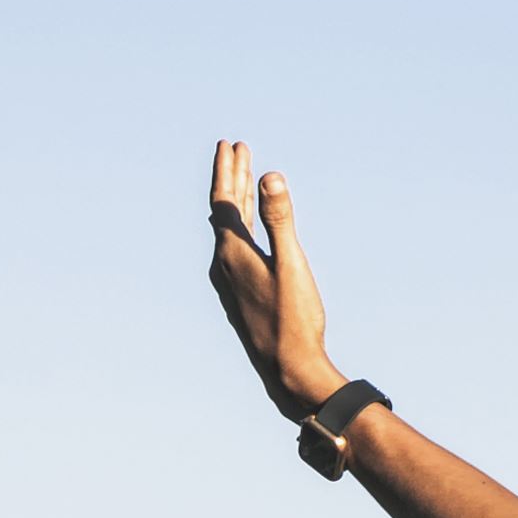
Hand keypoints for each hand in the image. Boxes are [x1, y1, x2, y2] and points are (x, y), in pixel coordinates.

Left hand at [205, 141, 350, 424]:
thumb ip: (279, 219)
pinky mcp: (241, 296)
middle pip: (224, 212)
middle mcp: (224, 266)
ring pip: (230, 231)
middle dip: (232, 179)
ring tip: (245, 181)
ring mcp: (231, 282)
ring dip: (237, 203)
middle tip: (236, 149)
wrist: (287, 373)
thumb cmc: (293, 321)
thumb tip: (269, 176)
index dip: (229, 170)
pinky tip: (248, 233)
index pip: (225, 201)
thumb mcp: (291, 265)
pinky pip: (236, 249)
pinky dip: (241, 227)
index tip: (232, 144)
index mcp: (232, 254)